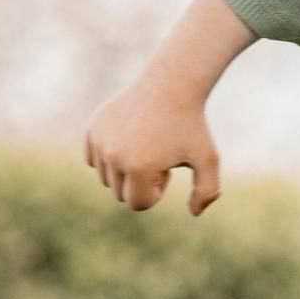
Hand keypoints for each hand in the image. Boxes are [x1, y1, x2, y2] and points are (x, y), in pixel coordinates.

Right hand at [83, 78, 221, 214]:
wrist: (170, 85)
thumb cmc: (192, 125)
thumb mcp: (208, 159)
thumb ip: (207, 191)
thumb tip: (194, 213)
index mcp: (139, 167)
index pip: (137, 204)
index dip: (156, 191)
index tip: (167, 169)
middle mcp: (114, 155)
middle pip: (120, 194)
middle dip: (141, 182)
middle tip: (158, 156)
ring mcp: (99, 141)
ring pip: (107, 179)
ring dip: (125, 171)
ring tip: (145, 147)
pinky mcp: (92, 129)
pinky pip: (94, 160)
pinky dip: (109, 158)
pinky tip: (129, 140)